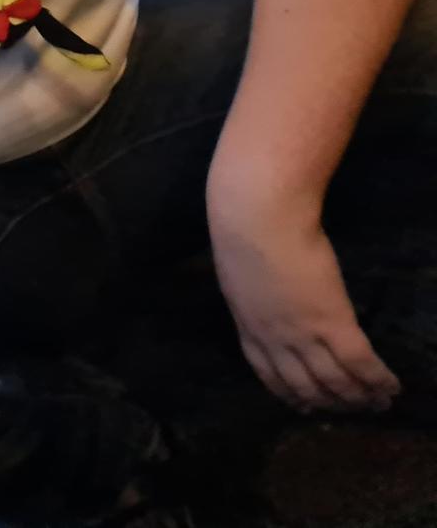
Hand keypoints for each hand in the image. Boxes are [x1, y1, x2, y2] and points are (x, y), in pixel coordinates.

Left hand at [209, 210, 398, 413]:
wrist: (257, 219)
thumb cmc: (242, 231)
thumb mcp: (239, 273)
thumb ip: (253, 295)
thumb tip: (265, 298)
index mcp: (248, 326)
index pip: (269, 373)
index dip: (289, 394)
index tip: (304, 407)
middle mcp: (276, 340)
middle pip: (305, 385)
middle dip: (329, 404)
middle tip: (352, 412)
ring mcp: (304, 334)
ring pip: (335, 381)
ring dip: (359, 398)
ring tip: (379, 405)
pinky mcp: (334, 322)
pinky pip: (361, 362)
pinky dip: (378, 379)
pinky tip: (392, 387)